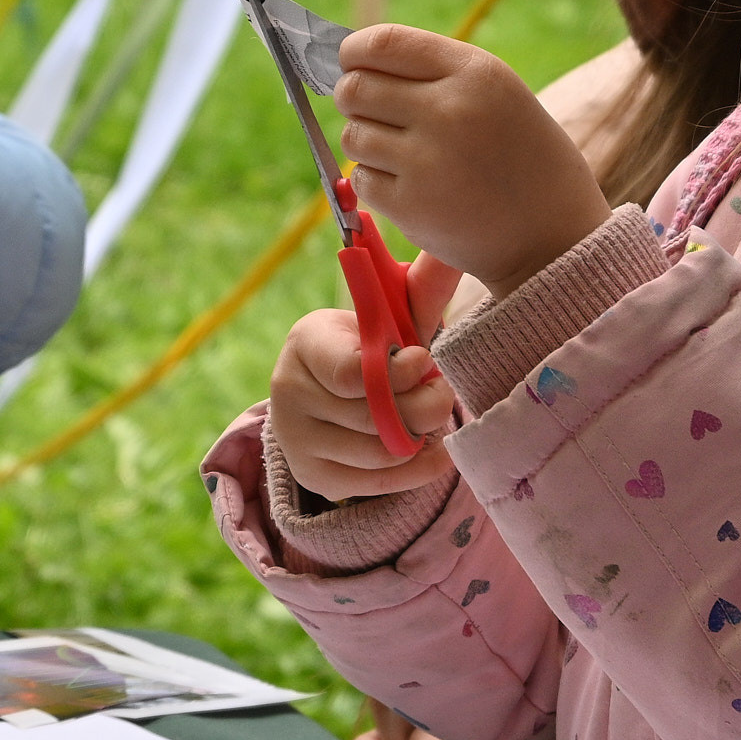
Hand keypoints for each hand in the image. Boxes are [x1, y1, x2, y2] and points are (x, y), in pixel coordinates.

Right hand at [270, 253, 461, 499]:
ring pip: (379, 454)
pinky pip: (377, 485)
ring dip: (420, 436)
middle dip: (423, 405)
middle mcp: (289, 394)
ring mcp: (297, 441)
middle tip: (442, 391)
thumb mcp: (386, 314)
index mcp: (306, 343)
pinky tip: (431, 449)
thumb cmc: (366, 343)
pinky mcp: (315, 478)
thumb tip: (450, 254)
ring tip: (431, 413)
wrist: (323, 389)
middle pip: (372, 417)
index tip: (425, 358)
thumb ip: (420, 291)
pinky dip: (416, 469)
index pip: (351, 373)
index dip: (399, 372)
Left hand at [334, 25, 609, 294]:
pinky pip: (360, 179)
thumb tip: (353, 62)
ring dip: (366, 143)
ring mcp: (427, 160)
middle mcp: (450, 110)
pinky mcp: (411, 206)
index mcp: (475, 72)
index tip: (351, 62)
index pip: (382, 43)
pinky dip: (374, 182)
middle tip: (374, 113)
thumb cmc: (523, 158)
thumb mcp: (498, 93)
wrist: (554, 237)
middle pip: (355, 88)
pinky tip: (409, 186)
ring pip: (352, 135)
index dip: (354, 52)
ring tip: (404, 155)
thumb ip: (434, 71)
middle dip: (354, 99)